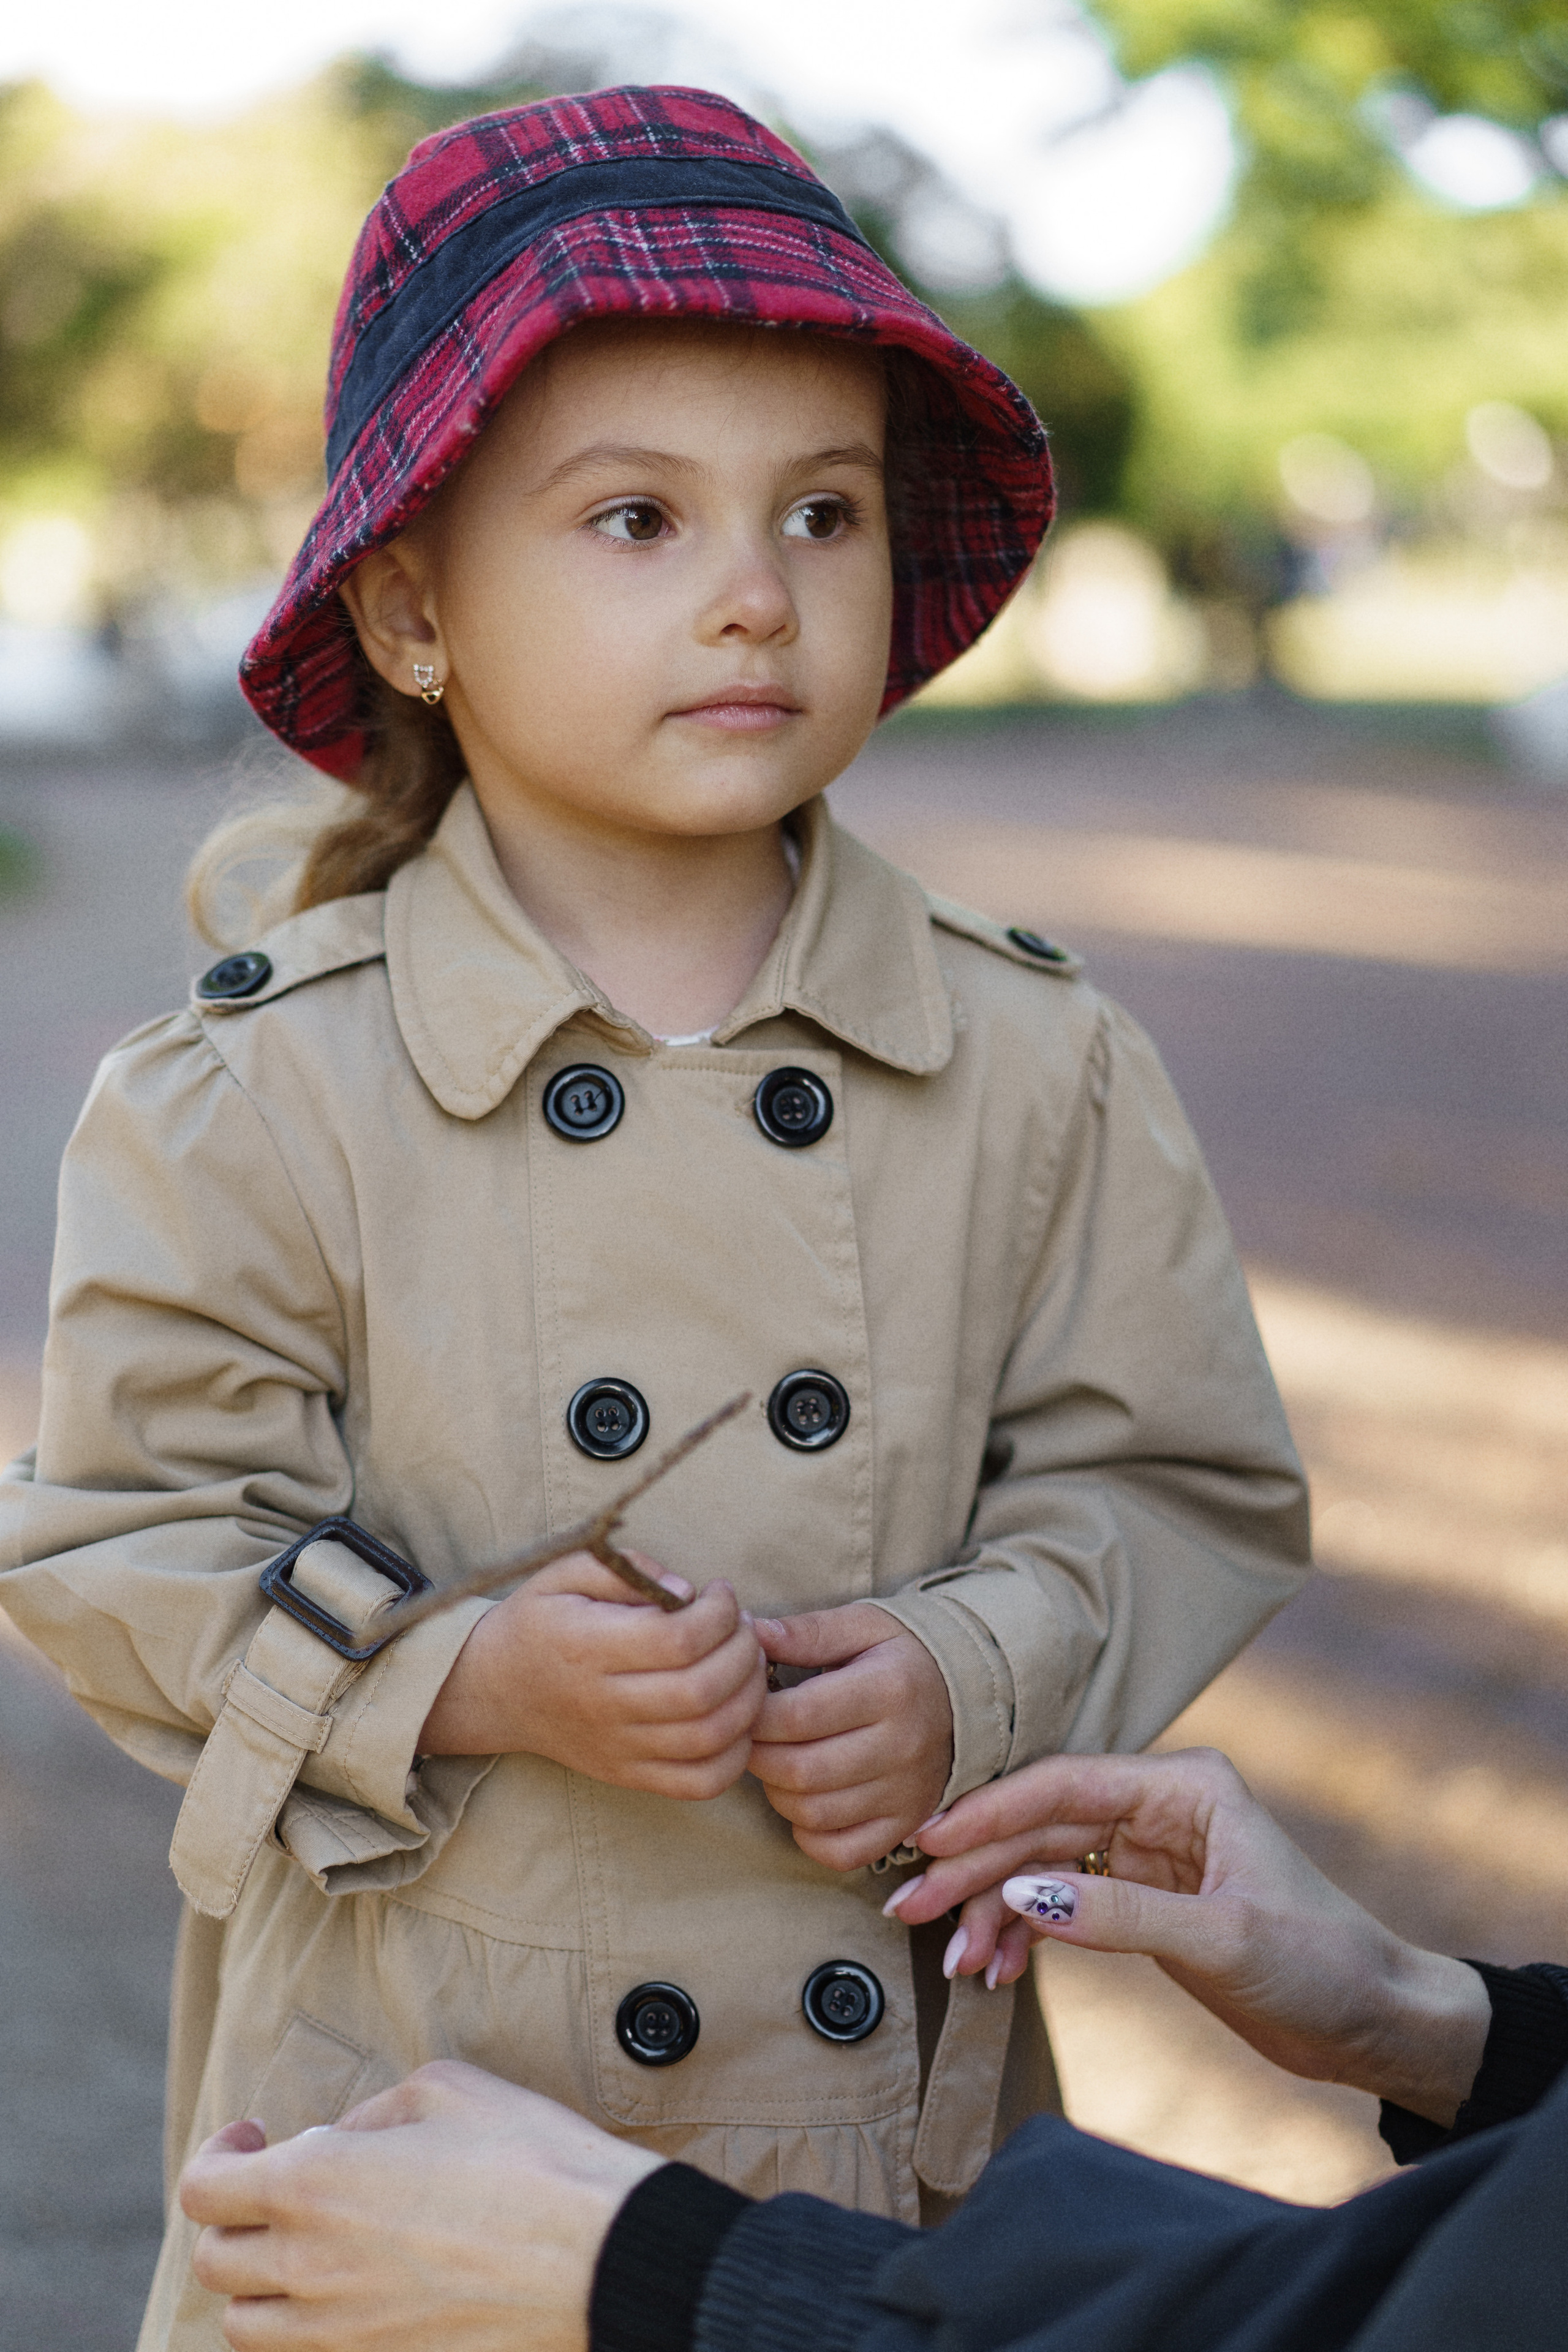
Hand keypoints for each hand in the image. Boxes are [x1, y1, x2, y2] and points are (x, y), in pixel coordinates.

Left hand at [182, 2061, 662, 2350]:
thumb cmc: (528, 2157)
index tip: (254, 2137)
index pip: (205, 2189)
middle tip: (280, 2188)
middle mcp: (309, 2268)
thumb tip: (341, 2141)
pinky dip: (309, 2328)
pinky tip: (356, 2288)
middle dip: (234, 2219)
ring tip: (310, 2249)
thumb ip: (371, 2112)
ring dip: (262, 2284)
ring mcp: (341, 2333)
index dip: (216, 2155)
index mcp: (314, 2185)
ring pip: (248, 2328)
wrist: (599, 2255)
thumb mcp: (446, 2089)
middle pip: (214, 2263)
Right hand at [418, 1552, 766, 1800]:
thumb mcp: (567, 1572)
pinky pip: (700, 1783)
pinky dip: (735, 1755)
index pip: (677, 1639)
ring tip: (746, 1664)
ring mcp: (618, 1748)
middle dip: (743, 1651)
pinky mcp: (629, 1776)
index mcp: (587, 1648)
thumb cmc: (540, 1621)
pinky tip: (736, 1715)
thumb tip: (687, 1591)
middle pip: (701, 1690)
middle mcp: (603, 1704)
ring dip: (749, 1698)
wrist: (495, 1689)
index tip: (721, 1593)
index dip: (719, 1613)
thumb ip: (627, 1568)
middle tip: (742, 1627)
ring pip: (708, 1738)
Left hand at [748, 1604, 952, 1869]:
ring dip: (776, 1792)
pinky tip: (805, 1799)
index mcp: (890, 1688)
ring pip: (813, 1813)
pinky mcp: (906, 1825)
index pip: (799, 1715)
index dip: (753, 1713)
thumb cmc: (901, 1656)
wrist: (969, 1696)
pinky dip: (809, 1834)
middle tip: (749, 1735)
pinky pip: (841, 1852)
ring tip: (776, 1762)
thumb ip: (806, 1632)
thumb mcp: (862, 1627)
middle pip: (800, 1770)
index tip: (743, 1702)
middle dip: (757, 1754)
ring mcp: (907, 1793)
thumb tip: (749, 1632)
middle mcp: (903, 1746)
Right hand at [889, 1748, 1489, 2124]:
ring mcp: (1147, 1855)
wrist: (1373, 2021)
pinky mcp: (1142, 1903)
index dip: (992, 1810)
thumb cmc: (1322, 1962)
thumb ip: (1121, 1915)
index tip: (930, 1841)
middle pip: (1042, 1826)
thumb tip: (1024, 1896)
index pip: (1065, 1783)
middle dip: (976, 1869)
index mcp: (1184, 1787)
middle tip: (912, 1907)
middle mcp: (1159, 1809)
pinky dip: (1027, 1936)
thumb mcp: (1223, 1937)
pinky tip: (994, 1968)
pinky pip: (1064, 1907)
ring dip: (995, 1912)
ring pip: (1044, 1870)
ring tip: (955, 1960)